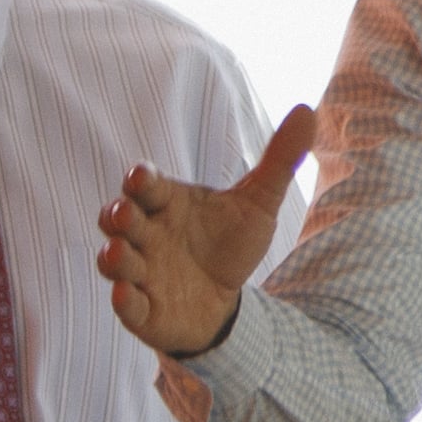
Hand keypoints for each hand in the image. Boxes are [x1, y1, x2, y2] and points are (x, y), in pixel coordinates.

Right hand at [97, 105, 317, 361]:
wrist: (225, 299)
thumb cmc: (229, 244)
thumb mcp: (258, 202)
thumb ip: (278, 160)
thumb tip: (307, 112)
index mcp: (166, 202)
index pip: (145, 185)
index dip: (140, 180)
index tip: (141, 177)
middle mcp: (146, 234)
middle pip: (120, 219)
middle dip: (118, 215)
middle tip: (126, 214)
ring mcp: (140, 272)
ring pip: (115, 261)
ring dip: (114, 258)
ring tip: (117, 254)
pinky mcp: (142, 310)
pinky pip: (127, 306)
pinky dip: (123, 302)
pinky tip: (126, 296)